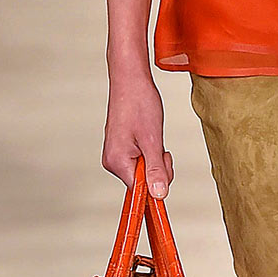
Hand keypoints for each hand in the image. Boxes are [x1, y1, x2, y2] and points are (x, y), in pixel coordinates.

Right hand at [102, 60, 173, 196]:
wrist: (130, 80)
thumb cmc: (139, 104)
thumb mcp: (153, 140)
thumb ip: (156, 170)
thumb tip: (159, 195)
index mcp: (117, 162)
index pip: (141, 189)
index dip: (157, 181)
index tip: (164, 166)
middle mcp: (112, 162)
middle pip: (143, 181)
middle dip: (158, 165)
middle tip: (158, 144)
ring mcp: (116, 155)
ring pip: (144, 169)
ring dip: (155, 156)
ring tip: (151, 136)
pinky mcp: (121, 149)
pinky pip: (141, 159)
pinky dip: (150, 150)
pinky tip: (147, 135)